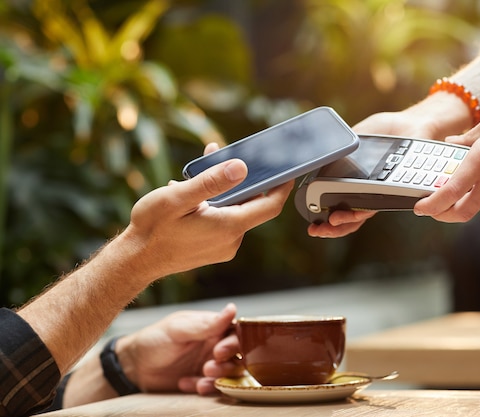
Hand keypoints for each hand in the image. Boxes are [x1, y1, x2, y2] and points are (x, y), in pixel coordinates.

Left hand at [116, 304, 242, 394]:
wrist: (134, 365)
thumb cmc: (154, 339)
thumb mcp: (179, 329)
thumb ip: (206, 324)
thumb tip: (232, 308)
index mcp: (212, 327)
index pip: (236, 333)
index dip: (234, 344)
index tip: (219, 352)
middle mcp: (214, 344)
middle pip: (238, 355)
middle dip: (226, 364)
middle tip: (208, 367)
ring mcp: (208, 363)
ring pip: (229, 373)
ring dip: (217, 378)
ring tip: (200, 378)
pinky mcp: (201, 380)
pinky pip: (213, 386)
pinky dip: (203, 387)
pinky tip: (185, 383)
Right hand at [122, 156, 292, 281]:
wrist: (134, 261)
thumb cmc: (152, 228)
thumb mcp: (177, 198)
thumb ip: (210, 182)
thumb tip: (241, 167)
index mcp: (228, 226)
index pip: (270, 205)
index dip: (282, 186)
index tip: (288, 168)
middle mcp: (232, 240)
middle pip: (252, 205)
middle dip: (243, 181)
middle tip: (230, 158)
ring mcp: (224, 247)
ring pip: (235, 211)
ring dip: (222, 192)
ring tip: (194, 179)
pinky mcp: (214, 248)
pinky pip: (224, 221)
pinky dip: (214, 205)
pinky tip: (190, 197)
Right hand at [308, 93, 472, 236]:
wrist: (414, 124)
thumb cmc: (388, 130)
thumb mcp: (357, 137)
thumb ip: (342, 148)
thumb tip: (322, 154)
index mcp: (357, 182)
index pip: (339, 205)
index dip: (325, 216)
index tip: (312, 220)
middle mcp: (369, 192)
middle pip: (348, 218)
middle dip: (330, 227)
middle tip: (316, 229)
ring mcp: (382, 193)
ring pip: (361, 216)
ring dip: (344, 222)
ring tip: (331, 222)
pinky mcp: (395, 189)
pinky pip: (378, 204)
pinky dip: (362, 210)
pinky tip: (352, 213)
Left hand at [414, 93, 479, 221]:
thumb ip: (466, 139)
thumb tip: (449, 146)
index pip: (451, 193)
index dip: (432, 205)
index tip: (419, 207)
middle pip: (462, 212)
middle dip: (443, 214)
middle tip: (431, 207)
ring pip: (478, 205)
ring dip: (461, 202)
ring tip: (450, 188)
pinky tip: (477, 179)